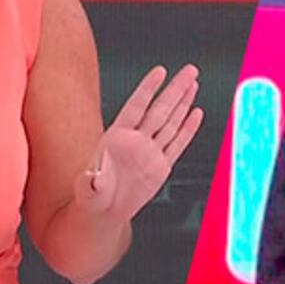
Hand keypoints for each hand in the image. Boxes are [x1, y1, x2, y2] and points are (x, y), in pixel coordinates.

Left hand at [73, 64, 202, 222]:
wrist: (104, 212)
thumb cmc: (92, 196)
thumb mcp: (88, 189)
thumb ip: (92, 181)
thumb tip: (94, 177)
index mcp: (117, 138)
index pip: (137, 107)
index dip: (148, 89)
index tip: (160, 72)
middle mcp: (136, 141)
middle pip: (160, 109)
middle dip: (175, 88)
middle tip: (189, 71)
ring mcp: (150, 152)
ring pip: (171, 122)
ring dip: (184, 102)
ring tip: (193, 84)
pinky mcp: (161, 165)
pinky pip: (178, 143)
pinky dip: (188, 129)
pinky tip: (196, 114)